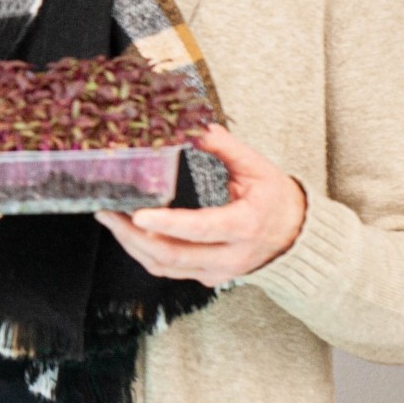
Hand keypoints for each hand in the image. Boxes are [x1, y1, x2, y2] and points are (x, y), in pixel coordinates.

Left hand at [95, 124, 306, 287]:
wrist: (296, 236)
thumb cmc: (276, 199)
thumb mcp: (257, 167)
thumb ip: (225, 146)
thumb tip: (195, 125)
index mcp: (245, 225)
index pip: (202, 228)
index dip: (168, 224)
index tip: (139, 214)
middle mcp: (231, 255)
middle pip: (174, 255)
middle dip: (134, 236)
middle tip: (107, 213)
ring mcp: (219, 271)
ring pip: (166, 267)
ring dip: (133, 246)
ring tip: (111, 221)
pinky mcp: (209, 277)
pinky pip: (170, 271)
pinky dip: (145, 254)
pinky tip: (130, 235)